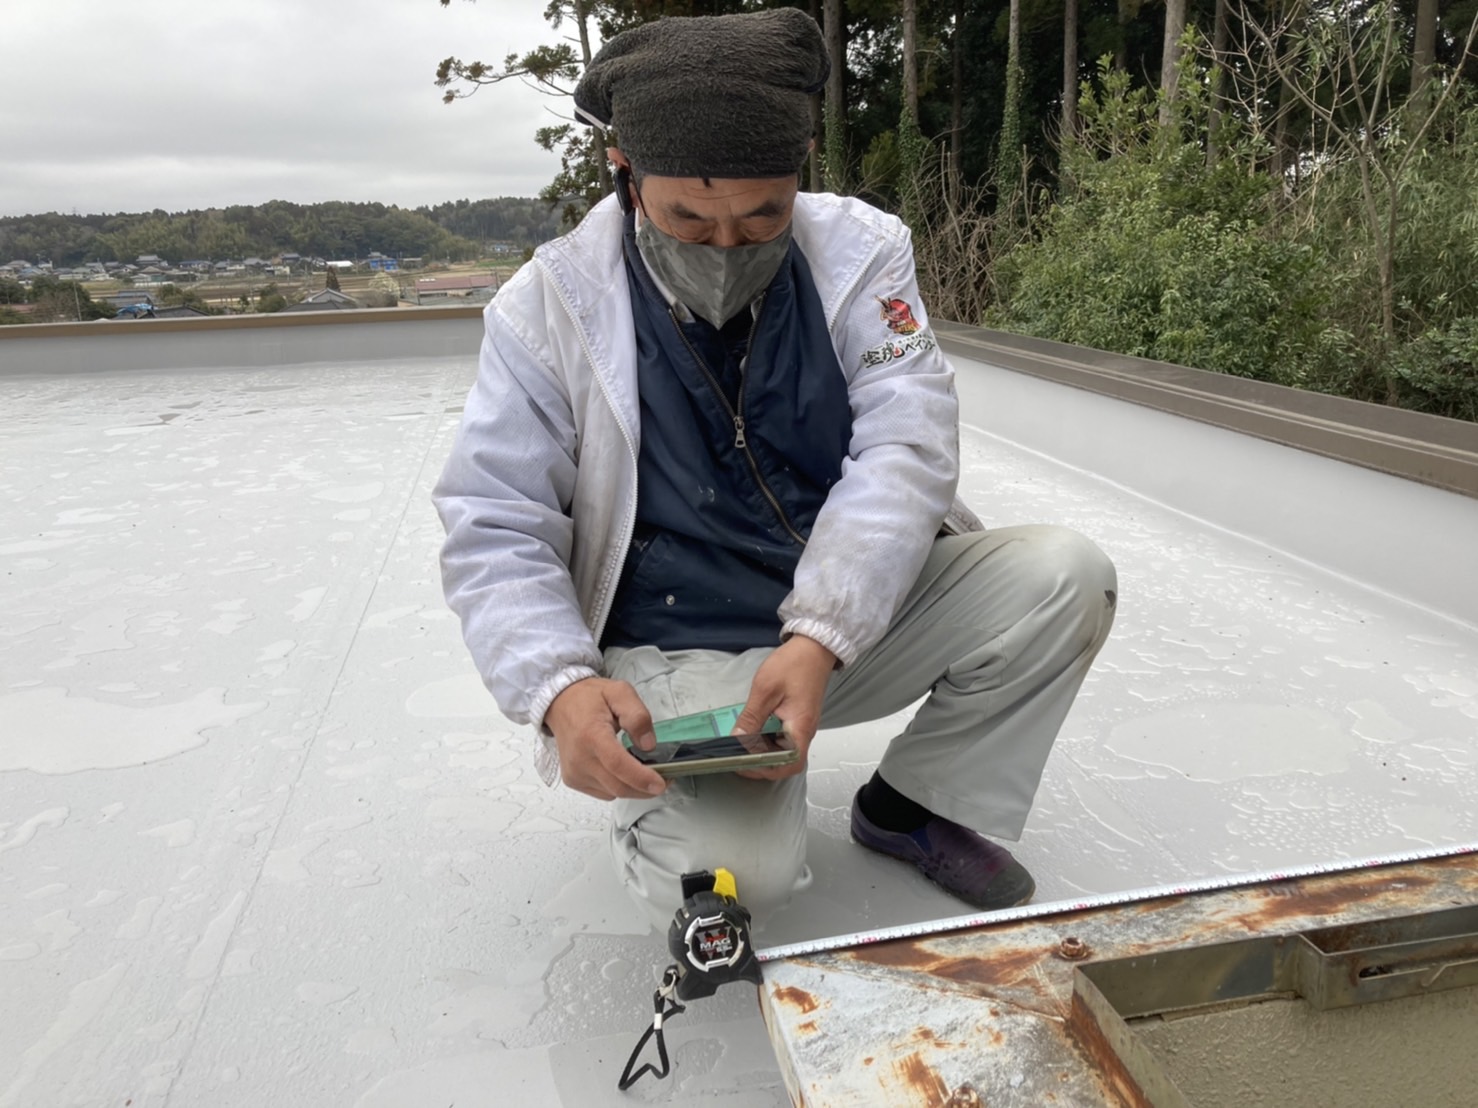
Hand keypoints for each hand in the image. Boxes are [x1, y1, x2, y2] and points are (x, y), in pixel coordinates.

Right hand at [545, 677, 666, 800]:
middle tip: (665, 778)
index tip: (661, 783)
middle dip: (645, 788)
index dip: (641, 778)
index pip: (617, 764)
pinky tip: (622, 770)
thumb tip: (648, 745)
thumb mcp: (620, 692)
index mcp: (591, 735)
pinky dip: (619, 786)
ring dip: (633, 788)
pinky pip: (604, 792)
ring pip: (613, 792)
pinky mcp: (573, 781)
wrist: (560, 704)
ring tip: (644, 771)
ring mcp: (575, 772)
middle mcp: (580, 758)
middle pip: (618, 786)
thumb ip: (637, 716)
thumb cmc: (590, 698)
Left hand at [732, 636, 837, 780]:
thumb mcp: (766, 689)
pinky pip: (782, 738)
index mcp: (800, 727)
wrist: (814, 647)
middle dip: (761, 764)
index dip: (767, 770)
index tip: (745, 765)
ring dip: (763, 753)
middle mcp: (804, 731)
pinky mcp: (798, 718)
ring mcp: (802, 725)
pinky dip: (767, 741)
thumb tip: (737, 738)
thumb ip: (751, 717)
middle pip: (786, 761)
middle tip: (737, 759)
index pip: (789, 764)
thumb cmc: (795, 663)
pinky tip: (752, 733)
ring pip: (783, 750)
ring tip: (741, 748)